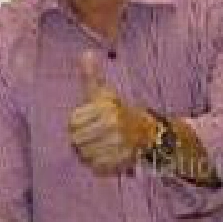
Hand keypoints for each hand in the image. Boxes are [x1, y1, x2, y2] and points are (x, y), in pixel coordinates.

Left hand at [68, 52, 151, 174]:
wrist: (150, 133)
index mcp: (107, 109)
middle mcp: (114, 126)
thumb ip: (91, 76)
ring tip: (100, 146)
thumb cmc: (118, 112)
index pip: (72, 123)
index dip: (76, 124)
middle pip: (76, 140)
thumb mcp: (104, 93)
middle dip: (82, 139)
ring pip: (85, 155)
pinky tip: (106, 156)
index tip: (88, 122)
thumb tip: (85, 53)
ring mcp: (119, 145)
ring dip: (88, 153)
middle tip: (93, 136)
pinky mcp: (122, 163)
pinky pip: (96, 168)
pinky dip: (97, 165)